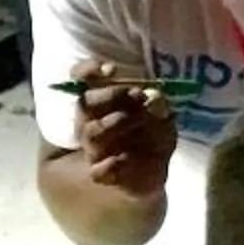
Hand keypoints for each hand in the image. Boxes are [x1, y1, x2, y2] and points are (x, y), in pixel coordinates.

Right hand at [71, 61, 174, 198]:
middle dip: (112, 95)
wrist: (153, 173)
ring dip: (116, 123)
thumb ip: (159, 105)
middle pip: (85, 103)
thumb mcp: (162, 115)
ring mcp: (93, 149)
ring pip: (92, 133)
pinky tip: (124, 158)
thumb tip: (155, 99)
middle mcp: (90, 123)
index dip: (88, 70)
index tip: (111, 69)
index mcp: (100, 103)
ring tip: (141, 121)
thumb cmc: (153, 136)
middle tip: (138, 96)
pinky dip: (111, 164)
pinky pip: (97, 170)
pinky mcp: (101, 174)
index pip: (81, 79)